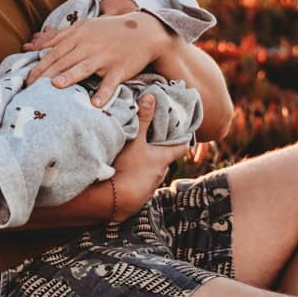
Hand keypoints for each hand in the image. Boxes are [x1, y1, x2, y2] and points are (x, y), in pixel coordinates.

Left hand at [25, 12, 170, 105]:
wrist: (144, 31)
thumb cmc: (110, 30)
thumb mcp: (84, 27)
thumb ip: (58, 36)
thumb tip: (32, 46)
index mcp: (79, 35)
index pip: (54, 52)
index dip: (39, 66)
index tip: (26, 80)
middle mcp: (90, 45)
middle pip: (64, 61)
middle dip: (45, 75)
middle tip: (31, 89)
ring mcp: (105, 57)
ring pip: (84, 67)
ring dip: (70, 76)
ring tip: (56, 86)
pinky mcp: (120, 69)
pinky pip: (111, 82)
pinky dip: (104, 93)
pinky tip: (96, 104)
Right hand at [110, 95, 188, 210]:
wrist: (114, 201)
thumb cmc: (127, 167)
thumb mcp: (135, 140)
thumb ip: (143, 118)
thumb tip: (151, 96)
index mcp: (163, 159)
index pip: (180, 147)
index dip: (183, 140)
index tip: (183, 134)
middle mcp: (161, 174)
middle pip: (165, 160)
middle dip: (161, 152)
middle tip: (153, 142)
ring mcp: (150, 188)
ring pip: (152, 173)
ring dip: (147, 167)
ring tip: (137, 158)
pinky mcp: (138, 199)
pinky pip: (139, 186)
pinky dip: (135, 180)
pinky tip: (125, 176)